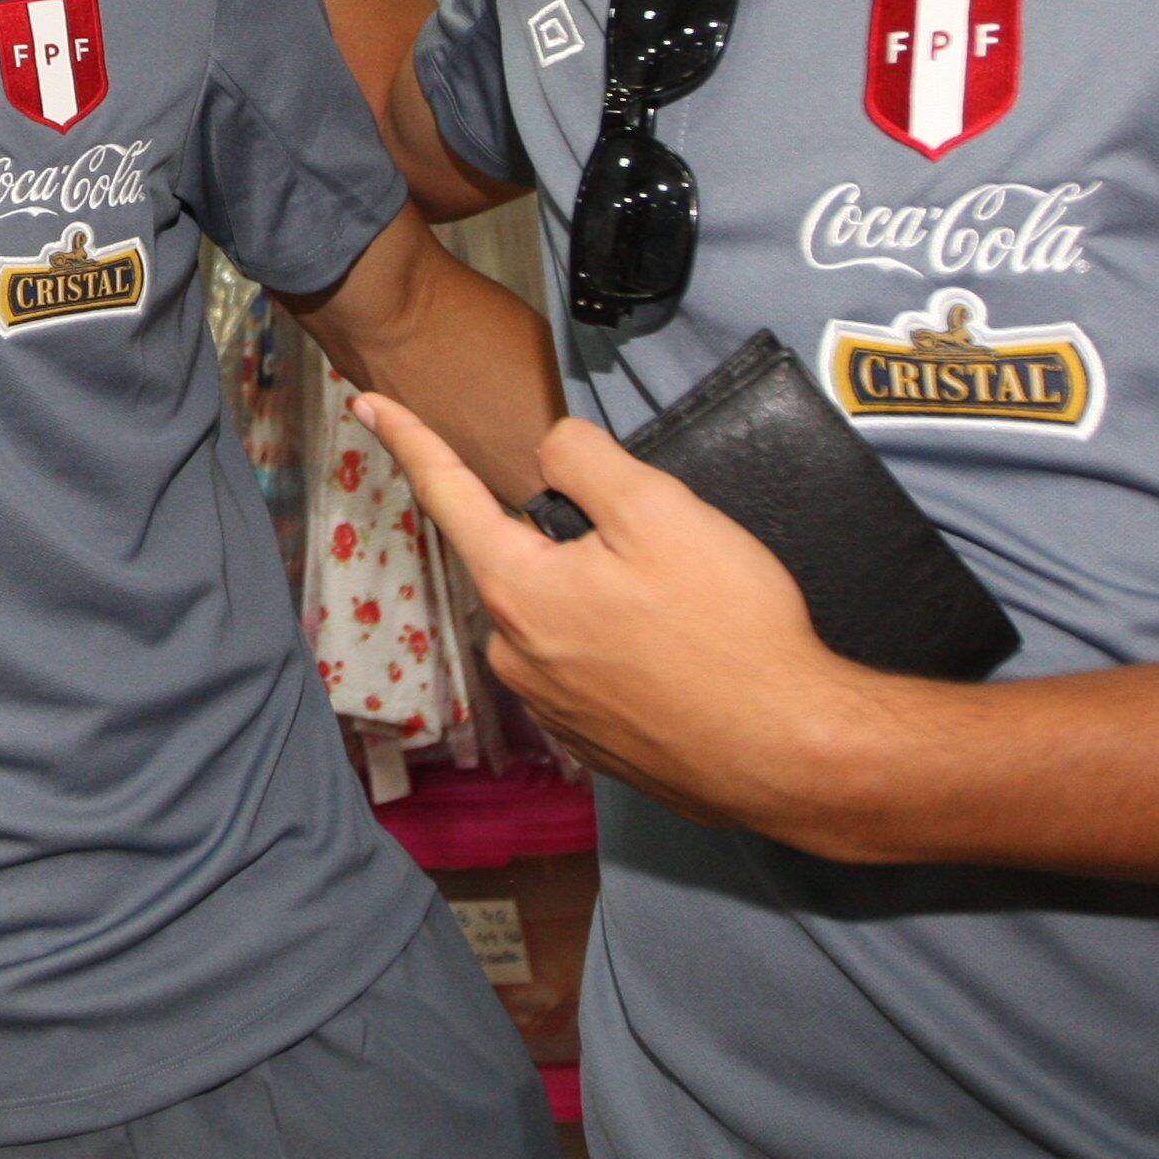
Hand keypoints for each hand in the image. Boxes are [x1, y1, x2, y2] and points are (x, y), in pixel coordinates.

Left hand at [352, 391, 896, 841]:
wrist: (789, 753)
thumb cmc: (729, 632)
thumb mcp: (660, 510)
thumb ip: (586, 460)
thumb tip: (549, 449)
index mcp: (518, 590)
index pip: (446, 494)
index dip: (409, 440)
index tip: (369, 405)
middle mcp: (517, 654)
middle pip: (520, 560)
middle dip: (572, 540)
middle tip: (661, 552)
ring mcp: (551, 706)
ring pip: (559, 617)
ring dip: (603, 599)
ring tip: (686, 612)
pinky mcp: (593, 742)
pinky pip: (589, 668)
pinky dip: (624, 650)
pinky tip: (683, 657)